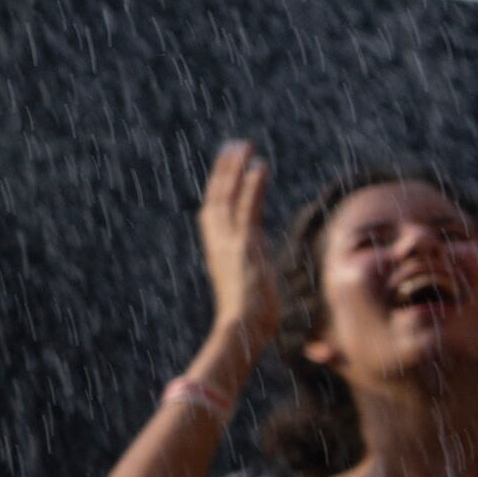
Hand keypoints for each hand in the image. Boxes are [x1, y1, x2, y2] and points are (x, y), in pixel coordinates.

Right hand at [198, 141, 278, 345]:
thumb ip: (253, 276)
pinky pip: (247, 208)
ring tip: (244, 146)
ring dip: (235, 169)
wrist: (242, 331)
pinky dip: (252, 186)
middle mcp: (218, 243)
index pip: (216, 212)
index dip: (221, 187)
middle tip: (234, 145)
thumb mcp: (251, 292)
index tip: (230, 167)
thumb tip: (261, 281)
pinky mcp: (244, 246)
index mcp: (219, 252)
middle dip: (224, 170)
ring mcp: (228, 243)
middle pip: (216, 197)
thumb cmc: (249, 321)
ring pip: (227, 197)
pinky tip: (260, 166)